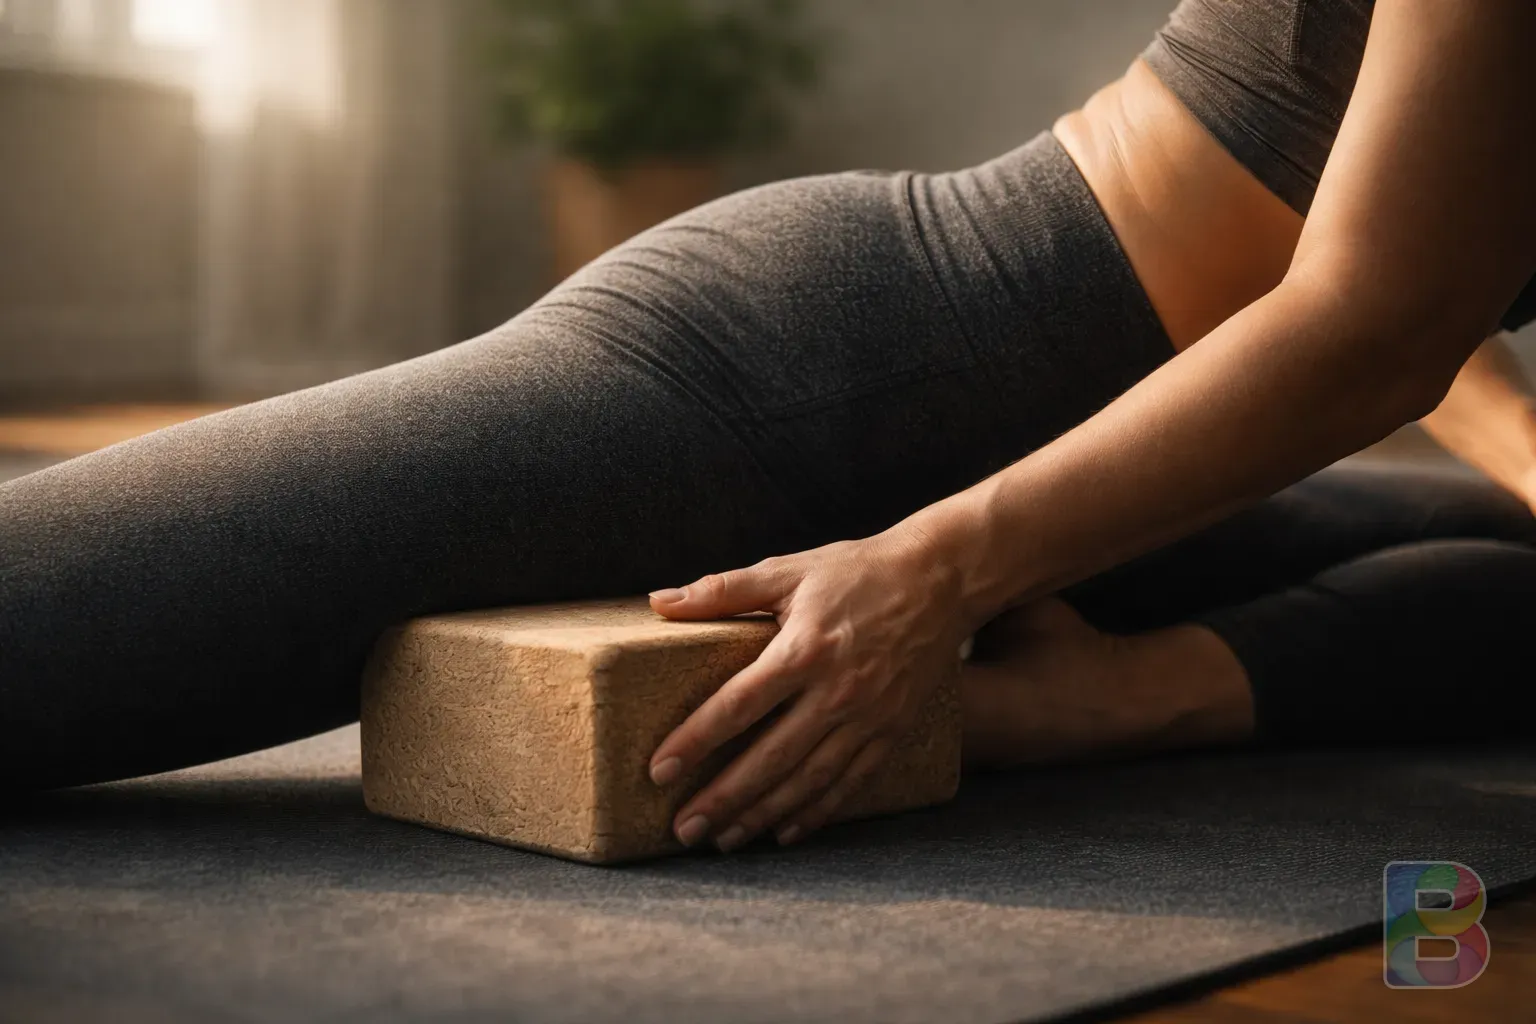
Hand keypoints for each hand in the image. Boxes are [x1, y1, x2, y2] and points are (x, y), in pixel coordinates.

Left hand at [646, 521, 970, 852]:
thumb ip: (722, 590)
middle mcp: (837, 692)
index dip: (696, 741)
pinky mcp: (892, 730)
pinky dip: (817, 812)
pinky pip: (851, 782)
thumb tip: (660, 601)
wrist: (941, 580)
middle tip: (685, 828)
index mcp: (804, 650)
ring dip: (763, 814)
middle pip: (771, 757)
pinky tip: (784, 832)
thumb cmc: (856, 571)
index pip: (738, 705)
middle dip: (724, 798)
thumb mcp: (787, 570)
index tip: (659, 772)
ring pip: (809, 780)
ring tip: (724, 840)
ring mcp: (869, 717)